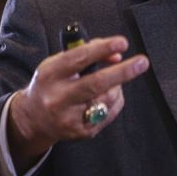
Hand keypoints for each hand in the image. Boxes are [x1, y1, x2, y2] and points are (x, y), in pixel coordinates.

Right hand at [8, 36, 148, 170]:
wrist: (34, 119)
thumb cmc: (52, 83)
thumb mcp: (60, 63)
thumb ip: (86, 53)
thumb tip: (117, 55)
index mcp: (50, 75)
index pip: (78, 59)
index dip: (102, 49)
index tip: (122, 43)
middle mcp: (57, 98)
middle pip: (95, 84)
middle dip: (122, 72)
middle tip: (142, 62)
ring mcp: (70, 118)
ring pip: (108, 98)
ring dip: (117, 86)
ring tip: (111, 81)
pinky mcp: (82, 132)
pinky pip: (110, 113)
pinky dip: (114, 100)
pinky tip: (106, 96)